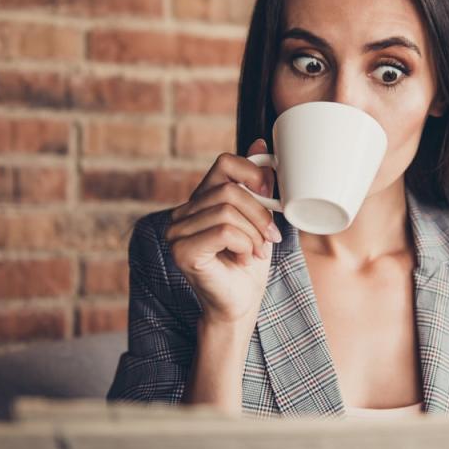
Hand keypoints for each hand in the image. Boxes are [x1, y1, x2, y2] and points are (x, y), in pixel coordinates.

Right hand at [164, 138, 280, 327]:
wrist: (241, 304)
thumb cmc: (249, 264)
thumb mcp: (259, 218)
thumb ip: (256, 184)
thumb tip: (262, 143)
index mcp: (200, 200)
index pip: (224, 164)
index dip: (253, 172)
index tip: (271, 194)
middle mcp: (182, 212)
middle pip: (229, 189)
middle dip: (259, 213)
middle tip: (270, 237)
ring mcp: (177, 231)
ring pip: (227, 210)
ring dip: (254, 232)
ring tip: (258, 250)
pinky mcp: (181, 250)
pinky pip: (223, 230)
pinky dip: (244, 243)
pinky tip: (245, 258)